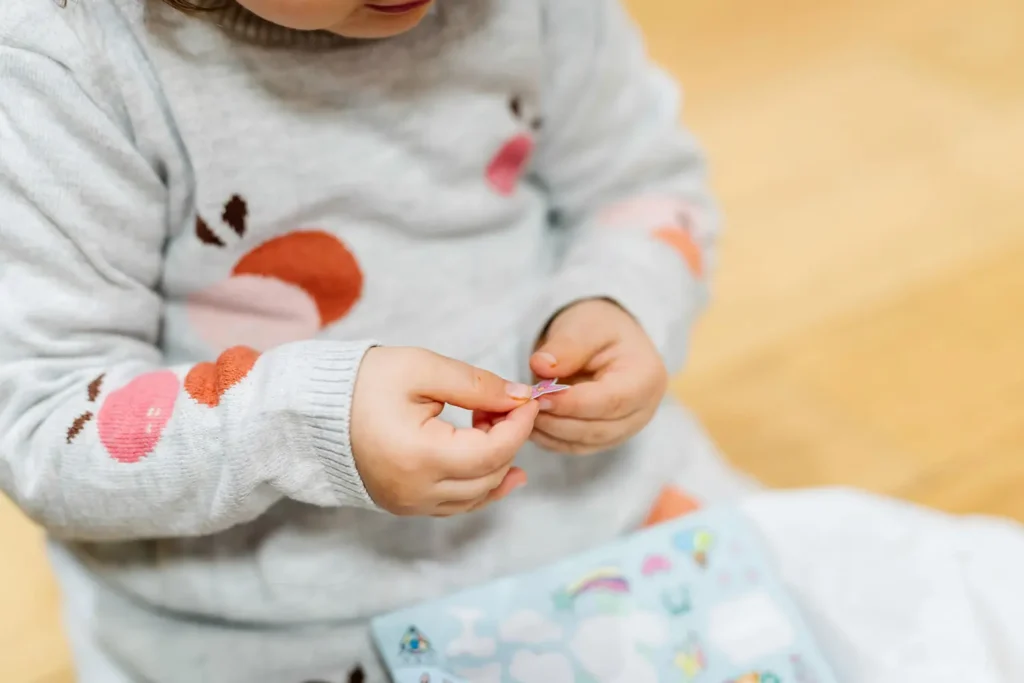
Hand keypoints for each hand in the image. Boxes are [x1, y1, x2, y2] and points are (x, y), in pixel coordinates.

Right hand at [351, 347, 538, 516]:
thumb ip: (475, 384)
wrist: (310, 410)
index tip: (528, 399)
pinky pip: (455, 505)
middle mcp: (416, 491)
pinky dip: (479, 484)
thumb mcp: (421, 369)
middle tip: (503, 404)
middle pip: (490, 476)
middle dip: (509, 440)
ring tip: (492, 425)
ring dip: (496, 463)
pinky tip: (492, 463)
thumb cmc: (362, 383)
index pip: (494, 450)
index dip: (520, 425)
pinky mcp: (402, 505)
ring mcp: (408, 503)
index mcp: (420, 456)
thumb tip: (519, 397)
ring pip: (477, 496)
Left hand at [528, 299, 667, 454]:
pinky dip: (551, 439)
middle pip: (599, 428)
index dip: (574, 403)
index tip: (540, 397)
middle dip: (558, 421)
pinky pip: (577, 446)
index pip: (612, 401)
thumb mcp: (585, 325)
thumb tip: (541, 366)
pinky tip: (530, 422)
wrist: (606, 339)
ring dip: (551, 432)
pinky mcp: (605, 438)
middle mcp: (642, 410)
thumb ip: (566, 346)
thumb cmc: (599, 327)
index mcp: (646, 377)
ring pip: (586, 442)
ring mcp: (626, 428)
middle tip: (525, 406)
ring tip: (523, 412)